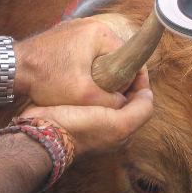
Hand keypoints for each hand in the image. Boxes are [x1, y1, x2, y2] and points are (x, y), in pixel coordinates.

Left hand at [14, 17, 134, 107]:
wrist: (12, 69)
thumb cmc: (46, 78)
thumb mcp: (83, 95)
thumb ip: (110, 101)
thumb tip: (125, 103)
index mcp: (99, 33)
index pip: (128, 56)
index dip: (130, 78)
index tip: (124, 94)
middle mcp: (90, 25)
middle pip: (114, 54)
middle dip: (113, 74)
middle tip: (106, 94)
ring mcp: (76, 27)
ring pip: (99, 53)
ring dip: (99, 70)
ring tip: (91, 88)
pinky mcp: (65, 34)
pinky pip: (85, 50)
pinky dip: (85, 64)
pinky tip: (76, 78)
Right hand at [20, 71, 153, 155]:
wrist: (43, 133)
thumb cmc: (81, 130)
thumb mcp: (119, 125)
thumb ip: (139, 110)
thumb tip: (148, 93)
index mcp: (122, 129)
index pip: (139, 101)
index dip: (140, 82)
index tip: (137, 64)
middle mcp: (109, 124)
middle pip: (125, 95)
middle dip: (126, 79)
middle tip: (122, 59)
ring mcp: (92, 116)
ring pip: (109, 92)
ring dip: (110, 77)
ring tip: (108, 60)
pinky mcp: (76, 108)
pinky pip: (92, 91)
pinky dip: (95, 80)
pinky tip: (92, 68)